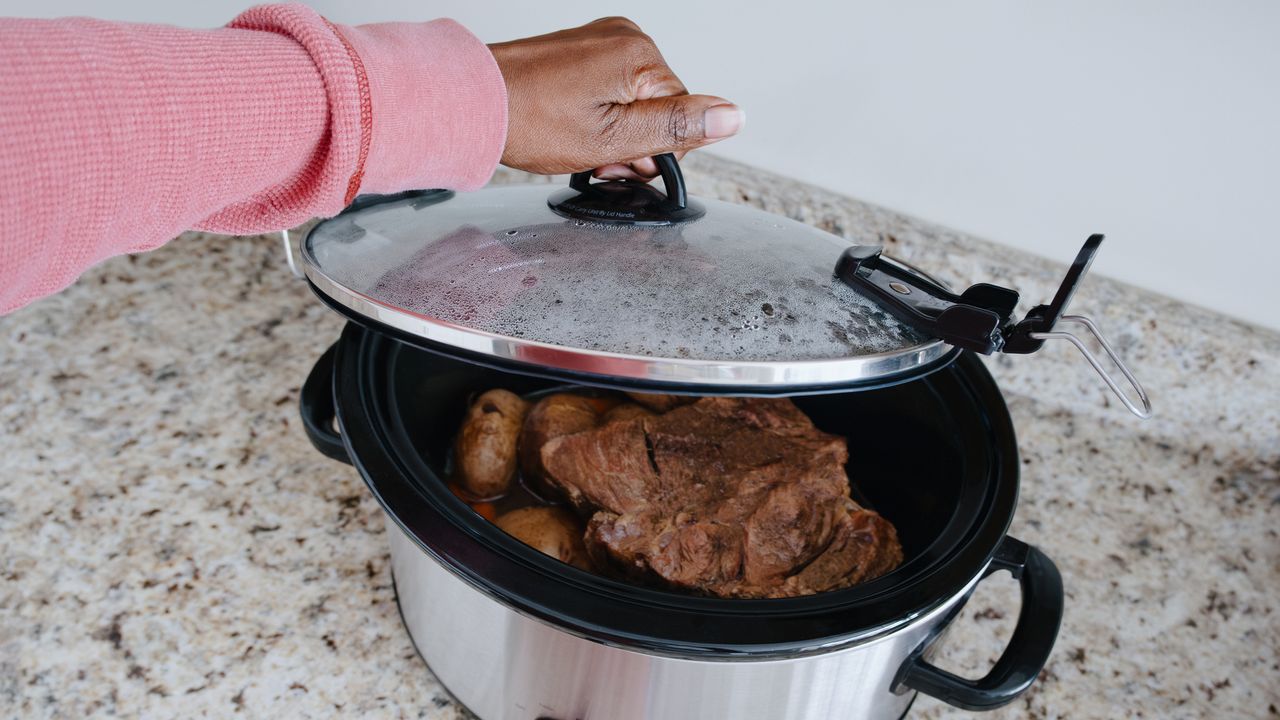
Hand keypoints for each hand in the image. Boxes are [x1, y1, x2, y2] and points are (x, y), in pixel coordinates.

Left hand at [488, 17, 743, 180]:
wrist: (471, 103)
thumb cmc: (530, 120)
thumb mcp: (613, 139)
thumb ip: (677, 127)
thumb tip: (732, 116)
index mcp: (639, 55)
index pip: (682, 115)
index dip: (654, 151)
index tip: (619, 162)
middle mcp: (623, 37)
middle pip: (659, 107)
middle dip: (634, 142)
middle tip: (595, 158)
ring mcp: (601, 40)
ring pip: (634, 102)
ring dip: (614, 133)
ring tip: (578, 144)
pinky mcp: (582, 50)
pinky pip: (610, 90)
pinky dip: (597, 115)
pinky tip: (571, 127)